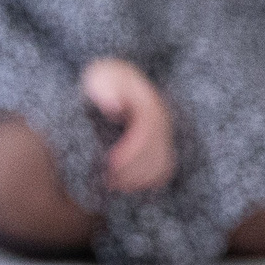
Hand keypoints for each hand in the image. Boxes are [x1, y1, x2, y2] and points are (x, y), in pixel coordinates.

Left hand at [82, 58, 174, 193]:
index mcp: (148, 101)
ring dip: (139, 179)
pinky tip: (127, 186)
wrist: (118, 82)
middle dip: (132, 169)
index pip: (147, 129)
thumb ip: (105, 89)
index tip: (110, 163)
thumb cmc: (104, 81)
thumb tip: (115, 109)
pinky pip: (164, 169)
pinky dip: (148, 181)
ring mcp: (165, 133)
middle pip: (155, 151)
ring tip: (113, 185)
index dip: (130, 150)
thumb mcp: (100, 78)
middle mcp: (162, 119)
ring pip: (161, 163)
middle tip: (107, 181)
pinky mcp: (163, 145)